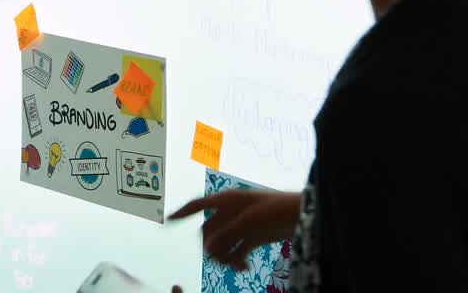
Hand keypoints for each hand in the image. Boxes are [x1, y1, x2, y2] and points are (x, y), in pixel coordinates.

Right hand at [168, 189, 300, 268]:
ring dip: (225, 256)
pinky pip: (235, 251)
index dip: (181, 213)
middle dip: (211, 246)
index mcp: (225, 200)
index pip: (197, 205)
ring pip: (221, 244)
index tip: (167, 220)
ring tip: (238, 266)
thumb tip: (208, 248)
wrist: (301, 215)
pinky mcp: (251, 237)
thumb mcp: (248, 222)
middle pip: (208, 232)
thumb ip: (226, 235)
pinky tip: (244, 268)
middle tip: (221, 259)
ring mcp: (240, 225)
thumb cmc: (275, 209)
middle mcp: (230, 212)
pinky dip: (237, 260)